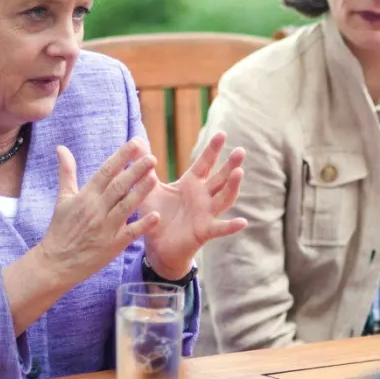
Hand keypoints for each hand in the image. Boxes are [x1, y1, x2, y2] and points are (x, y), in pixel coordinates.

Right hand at [36, 139, 160, 287]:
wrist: (56, 262)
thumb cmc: (61, 228)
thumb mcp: (63, 198)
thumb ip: (67, 172)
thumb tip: (61, 147)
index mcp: (86, 196)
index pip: (106, 172)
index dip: (121, 157)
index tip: (136, 143)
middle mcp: (96, 209)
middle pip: (118, 186)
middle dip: (135, 171)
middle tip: (152, 157)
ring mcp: (105, 228)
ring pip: (125, 207)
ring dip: (141, 192)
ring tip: (155, 177)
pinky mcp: (112, 246)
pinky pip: (130, 233)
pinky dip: (142, 225)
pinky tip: (156, 216)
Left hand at [140, 132, 246, 277]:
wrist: (157, 245)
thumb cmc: (157, 215)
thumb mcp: (149, 189)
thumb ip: (145, 168)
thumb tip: (136, 142)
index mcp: (192, 184)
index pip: (205, 163)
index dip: (213, 149)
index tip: (222, 133)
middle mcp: (203, 197)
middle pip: (221, 178)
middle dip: (230, 164)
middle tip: (240, 151)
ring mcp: (206, 213)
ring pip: (224, 198)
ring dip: (232, 187)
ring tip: (239, 173)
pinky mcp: (204, 231)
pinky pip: (220, 228)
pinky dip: (231, 226)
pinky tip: (243, 222)